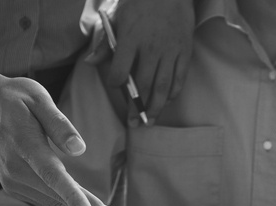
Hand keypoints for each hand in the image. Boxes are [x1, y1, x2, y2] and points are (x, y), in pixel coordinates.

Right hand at [0, 59, 125, 205]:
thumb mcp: (39, 97)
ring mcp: (13, 181)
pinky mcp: (14, 186)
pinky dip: (66, 202)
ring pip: (54, 201)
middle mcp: (16, 168)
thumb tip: (79, 149)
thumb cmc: (15, 99)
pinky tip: (83, 202)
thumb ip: (59, 124)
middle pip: (59, 195)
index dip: (71, 194)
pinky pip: (46, 198)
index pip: (51, 174)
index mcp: (25, 145)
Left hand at [104, 0, 194, 120]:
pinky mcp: (185, 51)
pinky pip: (179, 78)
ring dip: (155, 107)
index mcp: (131, 39)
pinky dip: (173, 93)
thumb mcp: (117, 17)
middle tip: (133, 123)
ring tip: (150, 120)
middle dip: (136, 107)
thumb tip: (90, 63)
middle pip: (142, 86)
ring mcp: (170, 51)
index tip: (114, 85)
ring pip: (162, 87)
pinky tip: (166, 101)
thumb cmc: (139, 2)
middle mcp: (151, 48)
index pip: (120, 71)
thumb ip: (105, 42)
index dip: (115, 83)